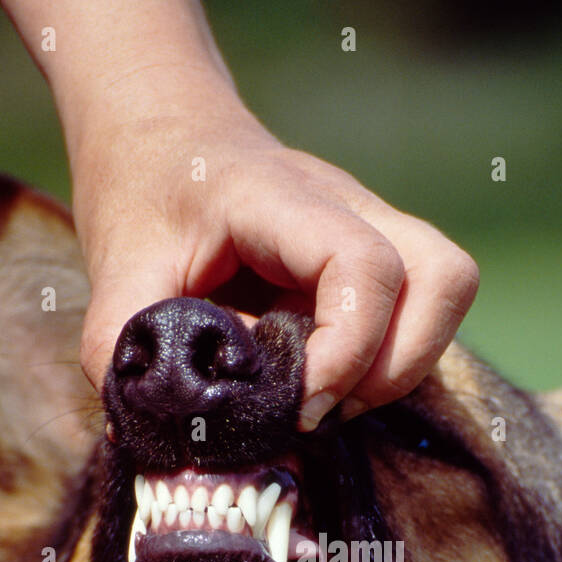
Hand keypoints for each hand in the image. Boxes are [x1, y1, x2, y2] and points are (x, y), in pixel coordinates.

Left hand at [73, 100, 478, 429]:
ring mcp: (373, 225)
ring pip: (446, 290)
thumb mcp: (115, 268)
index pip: (364, 263)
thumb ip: (128, 345)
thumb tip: (166, 428)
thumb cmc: (142, 191)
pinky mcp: (375, 256)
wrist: (164, 133)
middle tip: (323, 408)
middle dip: (396, 367)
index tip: (301, 402)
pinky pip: (420, 310)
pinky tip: (327, 379)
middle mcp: (348, 203)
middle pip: (442, 277)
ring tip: (332, 398)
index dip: (349, 347)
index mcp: (280, 197)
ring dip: (404, 365)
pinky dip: (388, 360)